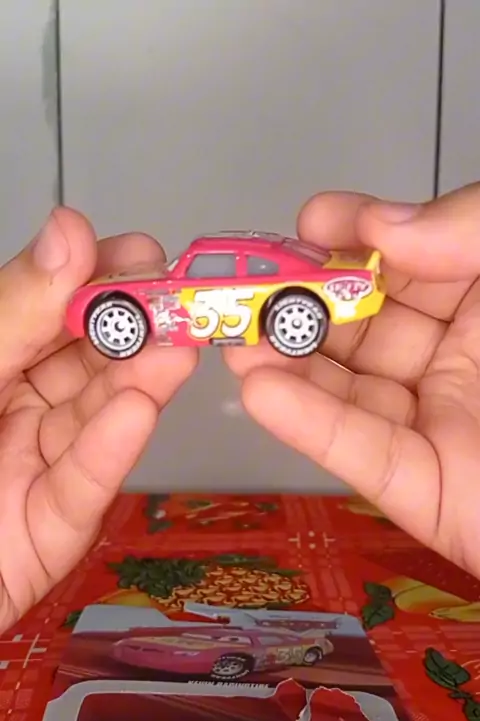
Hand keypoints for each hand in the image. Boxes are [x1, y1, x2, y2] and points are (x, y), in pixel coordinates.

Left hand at [0, 207, 195, 631]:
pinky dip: (111, 448)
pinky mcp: (51, 529)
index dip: (98, 280)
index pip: (52, 312)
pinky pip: (81, 485)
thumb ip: (11, 311)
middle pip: (87, 365)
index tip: (143, 256)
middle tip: (180, 307)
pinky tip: (138, 412)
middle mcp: (15, 409)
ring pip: (95, 419)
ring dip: (138, 384)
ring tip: (176, 352)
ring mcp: (37, 468)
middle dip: (135, 334)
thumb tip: (70, 229)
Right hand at [225, 184, 479, 576]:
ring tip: (235, 337)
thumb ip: (468, 231)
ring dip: (287, 364)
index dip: (355, 236)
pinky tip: (260, 391)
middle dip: (301, 304)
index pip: (404, 261)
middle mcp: (459, 360)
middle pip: (361, 326)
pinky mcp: (426, 488)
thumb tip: (381, 230)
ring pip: (347, 390)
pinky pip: (360, 452)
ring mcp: (439, 424)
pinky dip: (307, 424)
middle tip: (247, 287)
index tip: (311, 222)